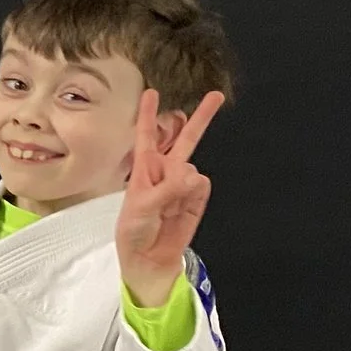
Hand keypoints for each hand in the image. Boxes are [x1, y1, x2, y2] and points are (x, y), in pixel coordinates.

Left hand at [117, 88, 222, 306]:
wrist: (149, 259)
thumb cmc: (134, 231)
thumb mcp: (141, 208)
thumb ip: (167, 189)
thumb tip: (193, 175)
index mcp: (143, 169)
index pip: (148, 136)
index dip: (150, 115)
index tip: (152, 92)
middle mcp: (165, 171)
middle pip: (185, 139)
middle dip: (200, 118)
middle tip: (216, 95)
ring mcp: (183, 183)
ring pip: (192, 168)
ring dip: (182, 185)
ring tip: (168, 206)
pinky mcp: (197, 197)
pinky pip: (202, 186)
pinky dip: (194, 195)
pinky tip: (182, 207)